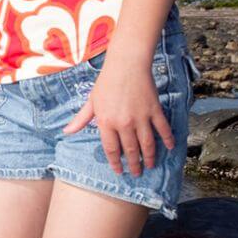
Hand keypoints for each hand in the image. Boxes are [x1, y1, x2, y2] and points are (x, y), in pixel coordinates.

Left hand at [61, 56, 174, 175]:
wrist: (126, 64)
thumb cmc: (106, 82)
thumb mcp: (91, 101)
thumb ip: (81, 119)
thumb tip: (66, 132)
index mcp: (106, 122)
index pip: (111, 149)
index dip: (116, 163)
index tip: (119, 171)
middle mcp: (124, 123)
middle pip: (130, 150)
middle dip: (134, 164)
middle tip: (137, 173)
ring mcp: (141, 117)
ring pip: (147, 144)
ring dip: (150, 157)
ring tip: (150, 165)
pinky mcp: (154, 110)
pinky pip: (162, 129)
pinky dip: (167, 139)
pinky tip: (170, 147)